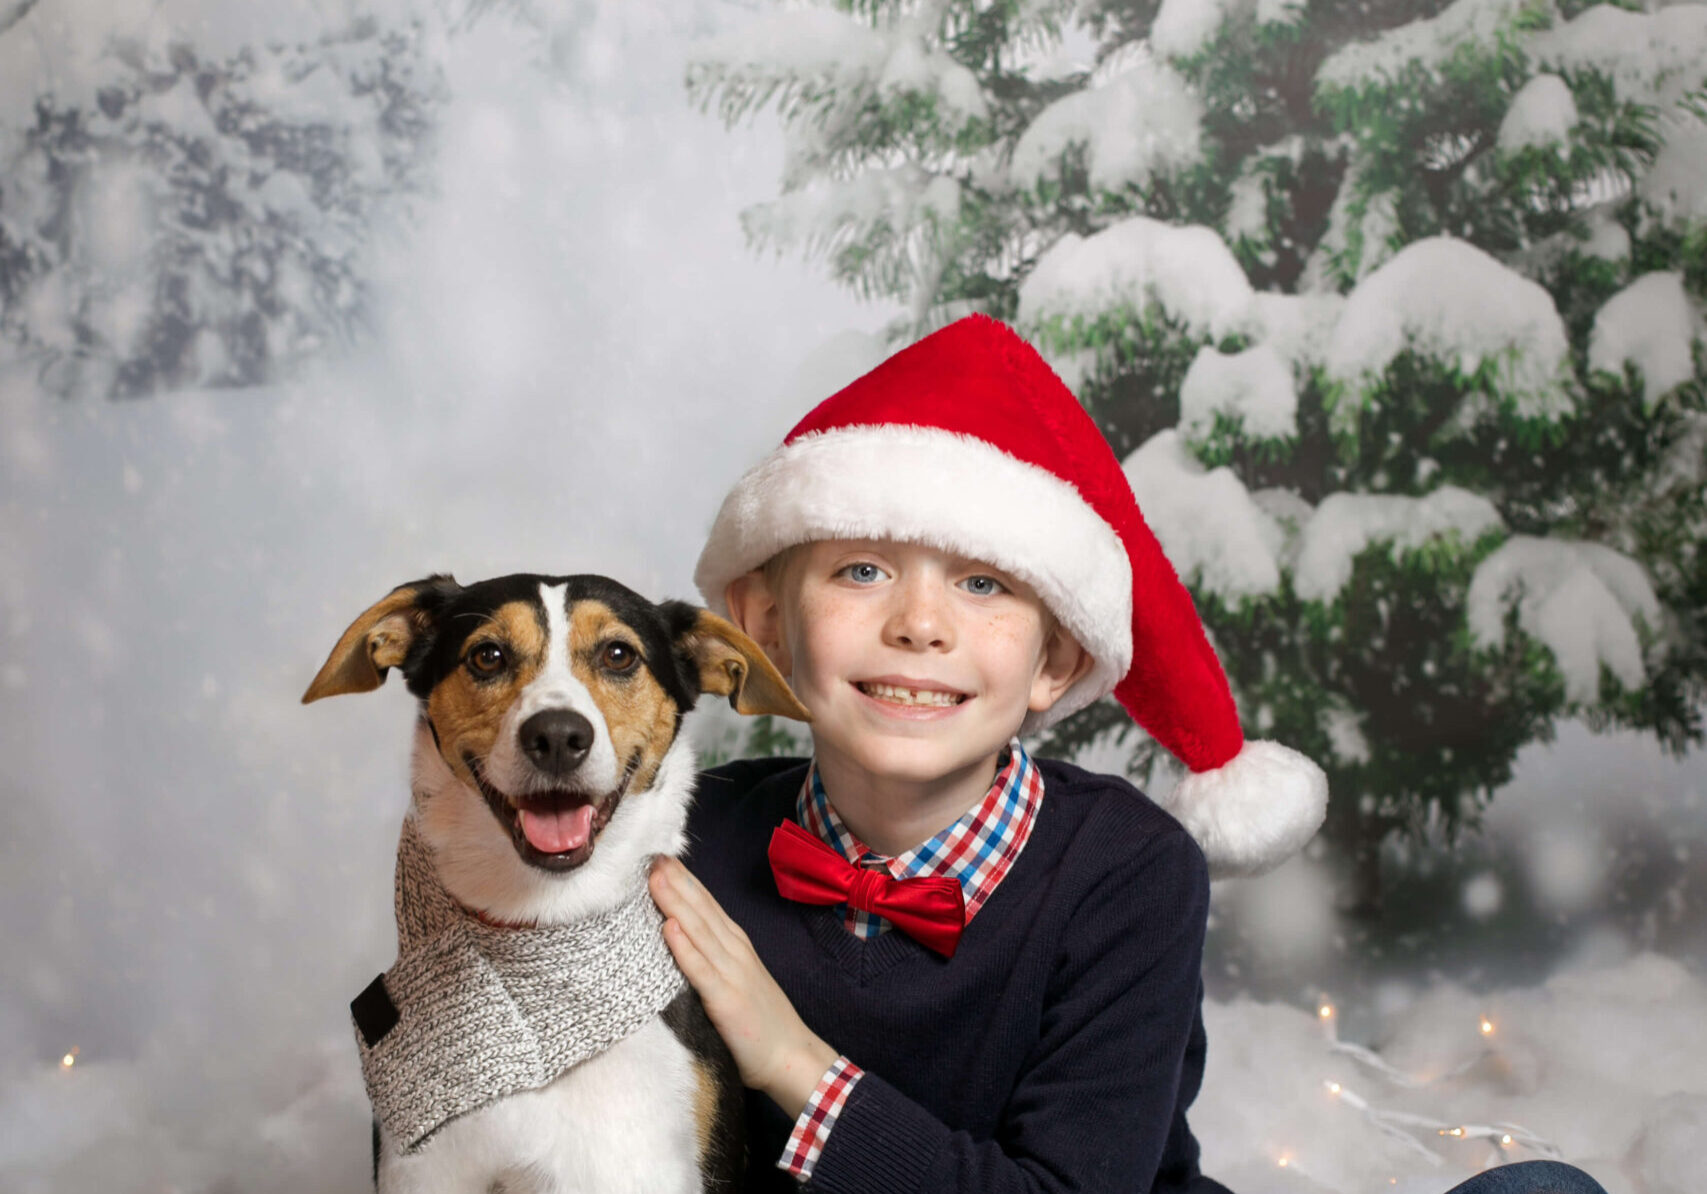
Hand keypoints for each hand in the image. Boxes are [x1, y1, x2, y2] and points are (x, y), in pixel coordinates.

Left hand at [650, 855, 837, 1117]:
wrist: (790, 1057)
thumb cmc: (761, 1021)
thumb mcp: (738, 978)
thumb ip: (714, 955)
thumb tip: (682, 933)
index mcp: (736, 945)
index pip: (706, 904)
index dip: (684, 880)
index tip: (659, 856)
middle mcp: (735, 951)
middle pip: (701, 909)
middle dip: (675, 881)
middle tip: (650, 854)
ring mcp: (732, 973)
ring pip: (698, 930)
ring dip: (675, 902)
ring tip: (654, 877)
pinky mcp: (726, 1000)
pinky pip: (700, 970)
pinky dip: (684, 947)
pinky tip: (668, 928)